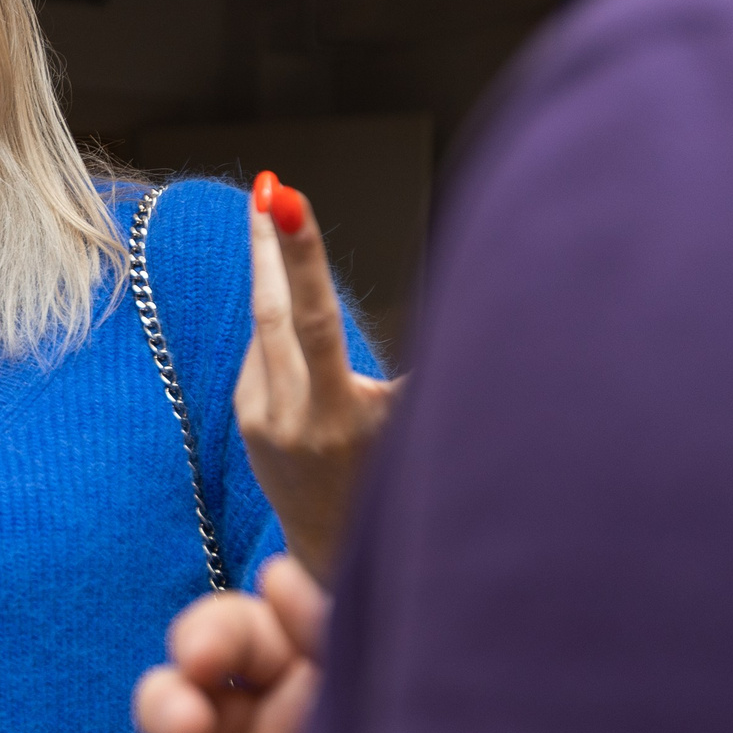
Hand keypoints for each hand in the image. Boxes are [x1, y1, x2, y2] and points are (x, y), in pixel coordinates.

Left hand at [235, 174, 396, 581]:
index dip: (299, 254)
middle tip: (268, 186)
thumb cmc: (396, 477)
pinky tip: (312, 350)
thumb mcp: (417, 428)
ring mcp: (260, 418)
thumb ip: (431, 373)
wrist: (337, 546)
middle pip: (273, 309)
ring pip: (268, 331)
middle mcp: (289, 416)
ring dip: (278, 280)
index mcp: (338, 414)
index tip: (283, 198)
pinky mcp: (244, 419)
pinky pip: (266, 356)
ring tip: (287, 231)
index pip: (313, 319)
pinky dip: (285, 335)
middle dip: (268, 244)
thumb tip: (489, 308)